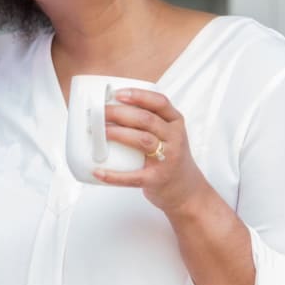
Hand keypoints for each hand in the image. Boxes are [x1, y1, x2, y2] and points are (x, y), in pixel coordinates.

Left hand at [92, 88, 210, 213]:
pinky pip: (133, 176)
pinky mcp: (157, 179)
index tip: (117, 94)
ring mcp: (167, 159)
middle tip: (100, 113)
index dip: (138, 96)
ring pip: (142, 140)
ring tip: (100, 132)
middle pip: (146, 119)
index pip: (159, 102)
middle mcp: (174, 138)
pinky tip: (98, 171)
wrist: (186, 190)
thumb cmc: (170, 156)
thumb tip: (111, 107)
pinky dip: (114, 175)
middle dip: (120, 113)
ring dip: (118, 133)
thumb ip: (149, 120)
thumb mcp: (168, 133)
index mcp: (175, 122)